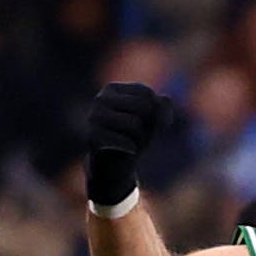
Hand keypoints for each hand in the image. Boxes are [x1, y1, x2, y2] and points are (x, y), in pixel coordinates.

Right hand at [86, 81, 173, 208]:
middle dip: (147, 124)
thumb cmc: (134, 136)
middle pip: (143, 106)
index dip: (155, 112)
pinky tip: (128, 151)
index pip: (146, 94)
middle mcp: (100, 99)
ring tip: (131, 142)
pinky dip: (131, 148)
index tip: (146, 123)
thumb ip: (163, 107)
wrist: (114, 165)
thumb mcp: (153, 118)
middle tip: (137, 135)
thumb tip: (159, 111)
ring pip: (134, 123)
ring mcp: (94, 117)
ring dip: (140, 138)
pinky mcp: (91, 136)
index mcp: (113, 89)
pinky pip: (122, 140)